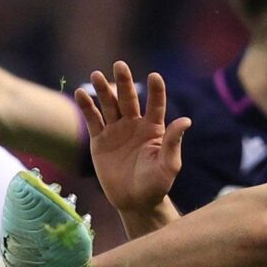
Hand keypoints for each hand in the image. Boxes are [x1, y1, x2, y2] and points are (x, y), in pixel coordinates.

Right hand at [76, 62, 187, 222]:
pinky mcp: (99, 140)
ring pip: (109, 105)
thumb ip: (173, 142)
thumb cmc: (156, 185)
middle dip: (124, 82)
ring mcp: (116, 131)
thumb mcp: (169, 165)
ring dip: (103, 90)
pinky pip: (93, 120)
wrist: (134, 201)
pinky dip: (86, 107)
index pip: (155, 104)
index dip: (156, 91)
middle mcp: (134, 124)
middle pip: (129, 98)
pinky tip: (81, 93)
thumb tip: (186, 121)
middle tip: (120, 65)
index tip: (154, 76)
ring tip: (97, 74)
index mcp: (153, 128)